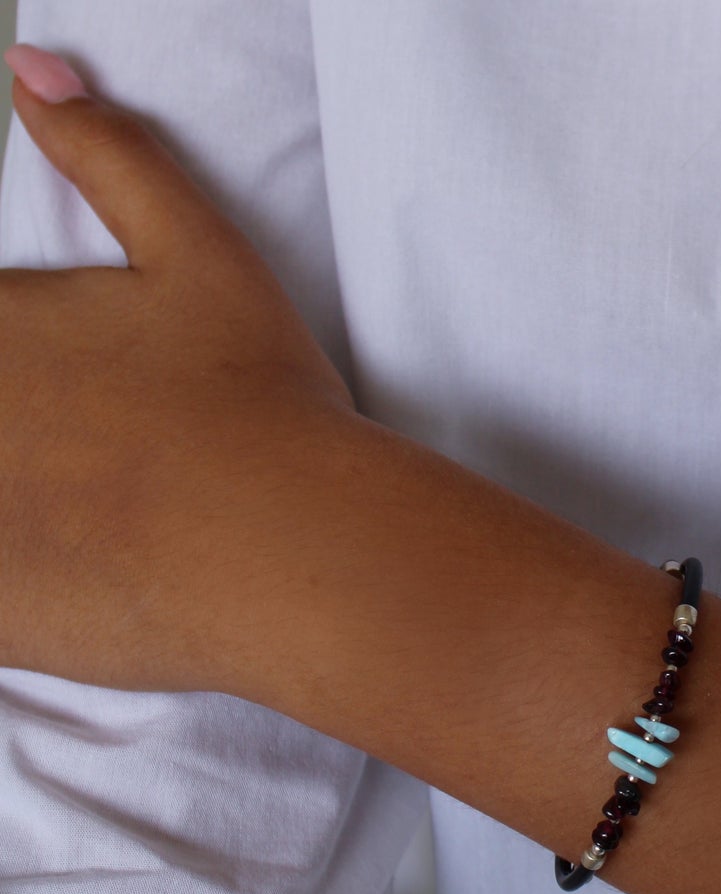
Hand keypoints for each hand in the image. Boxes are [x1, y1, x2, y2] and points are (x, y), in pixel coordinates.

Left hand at [0, 44, 355, 692]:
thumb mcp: (201, 260)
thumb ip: (113, 162)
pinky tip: (90, 586)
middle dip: (29, 444)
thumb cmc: (258, 400)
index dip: (28, 384)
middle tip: (108, 477)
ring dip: (28, 512)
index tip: (77, 411)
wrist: (297, 542)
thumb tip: (36, 75)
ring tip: (103, 525)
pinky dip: (27, 596)